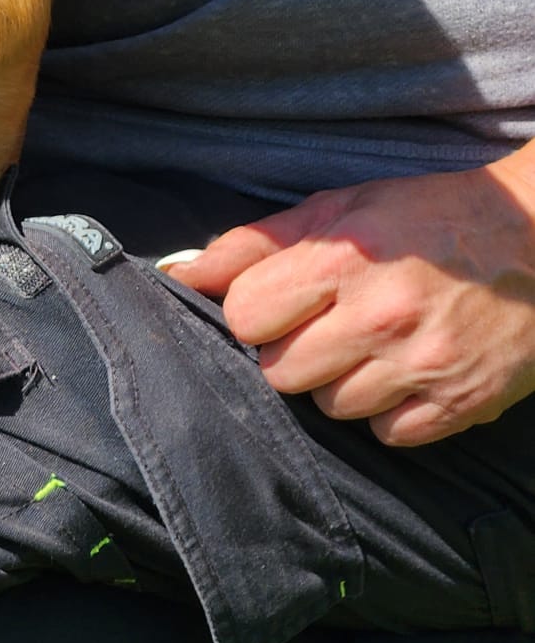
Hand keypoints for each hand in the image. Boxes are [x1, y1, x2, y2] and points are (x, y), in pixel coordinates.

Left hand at [167, 155, 534, 445]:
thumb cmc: (424, 218)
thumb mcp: (338, 207)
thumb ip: (254, 242)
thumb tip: (181, 272)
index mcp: (341, 259)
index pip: (246, 316)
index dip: (255, 312)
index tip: (279, 303)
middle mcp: (379, 315)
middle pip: (281, 373)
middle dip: (292, 351)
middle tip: (326, 325)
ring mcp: (423, 365)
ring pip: (332, 409)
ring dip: (340, 383)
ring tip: (369, 345)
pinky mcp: (462, 404)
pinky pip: (389, 436)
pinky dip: (390, 413)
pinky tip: (405, 372)